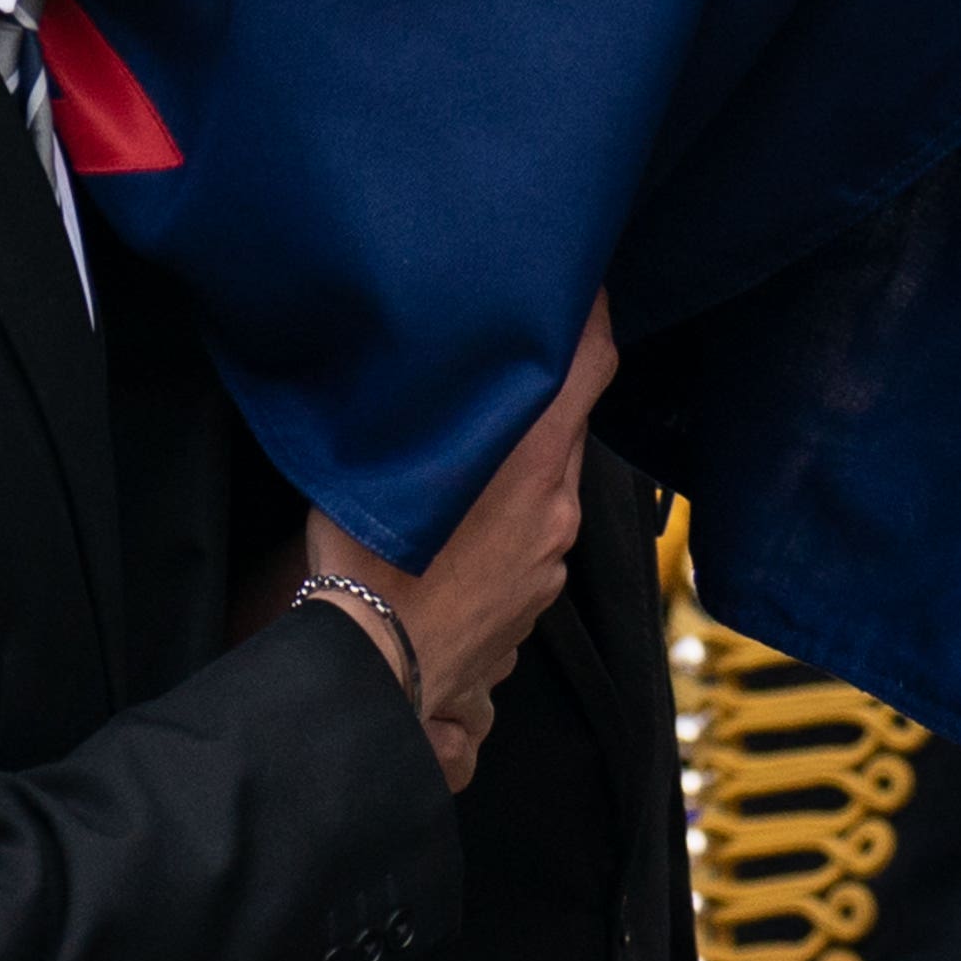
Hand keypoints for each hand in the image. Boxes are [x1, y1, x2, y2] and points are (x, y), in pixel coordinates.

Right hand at [304, 304, 616, 786]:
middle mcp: (558, 513)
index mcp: (532, 470)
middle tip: (499, 370)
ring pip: (546, 490)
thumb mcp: (384, 477)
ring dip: (514, 471)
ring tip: (460, 467)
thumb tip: (432, 396)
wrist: (376, 675)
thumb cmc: (366, 574)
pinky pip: (530, 541)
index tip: (587, 285)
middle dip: (536, 403)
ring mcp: (551, 563)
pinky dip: (506, 525)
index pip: (587, 372)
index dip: (593, 321)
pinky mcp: (534, 603)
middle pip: (564, 432)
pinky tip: (455, 535)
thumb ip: (429, 431)